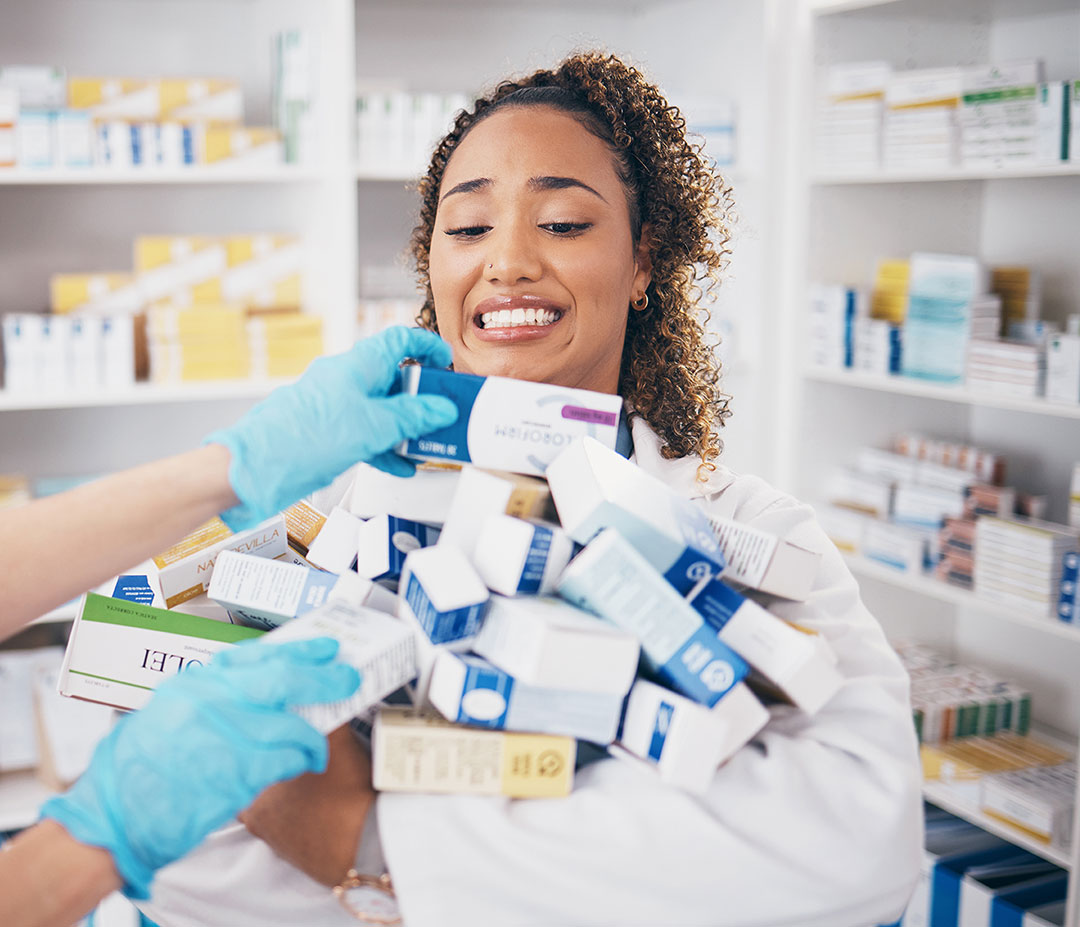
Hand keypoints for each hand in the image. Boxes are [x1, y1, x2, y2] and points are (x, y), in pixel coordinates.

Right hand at [39, 638, 359, 899]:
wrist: (114, 819)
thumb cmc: (133, 773)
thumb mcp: (165, 714)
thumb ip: (207, 698)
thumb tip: (248, 691)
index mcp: (193, 685)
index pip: (254, 656)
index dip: (296, 649)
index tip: (322, 646)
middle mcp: (210, 701)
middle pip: (283, 679)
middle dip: (321, 678)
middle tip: (347, 677)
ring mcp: (224, 735)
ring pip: (290, 725)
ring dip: (312, 736)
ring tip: (318, 746)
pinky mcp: (236, 771)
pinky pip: (285, 759)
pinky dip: (301, 761)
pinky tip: (305, 764)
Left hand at [205, 326, 456, 528]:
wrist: (254, 469)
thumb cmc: (301, 438)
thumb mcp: (374, 426)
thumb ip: (412, 416)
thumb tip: (441, 408)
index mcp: (357, 364)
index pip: (400, 341)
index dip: (427, 346)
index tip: (447, 361)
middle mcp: (345, 380)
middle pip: (393, 378)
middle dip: (421, 397)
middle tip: (444, 414)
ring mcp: (334, 407)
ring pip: (380, 410)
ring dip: (405, 427)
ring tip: (426, 445)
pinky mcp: (326, 433)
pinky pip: (365, 433)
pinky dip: (385, 446)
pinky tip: (398, 465)